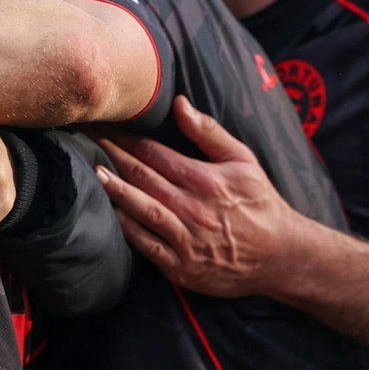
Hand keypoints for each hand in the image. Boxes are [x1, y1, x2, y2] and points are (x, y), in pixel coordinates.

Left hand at [94, 95, 305, 298]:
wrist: (281, 256)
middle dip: (112, 155)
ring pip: (141, 208)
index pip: (154, 152)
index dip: (126, 137)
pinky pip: (147, 244)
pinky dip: (128, 227)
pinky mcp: (181, 266)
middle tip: (87, 138)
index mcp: (205, 179)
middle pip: (142, 176)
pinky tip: (112, 211)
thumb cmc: (260, 203)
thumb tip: (178, 103)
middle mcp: (192, 208)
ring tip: (93, 171)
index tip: (105, 123)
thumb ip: (208, 132)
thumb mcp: (243, 161)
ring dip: (115, 189)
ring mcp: (185, 239)